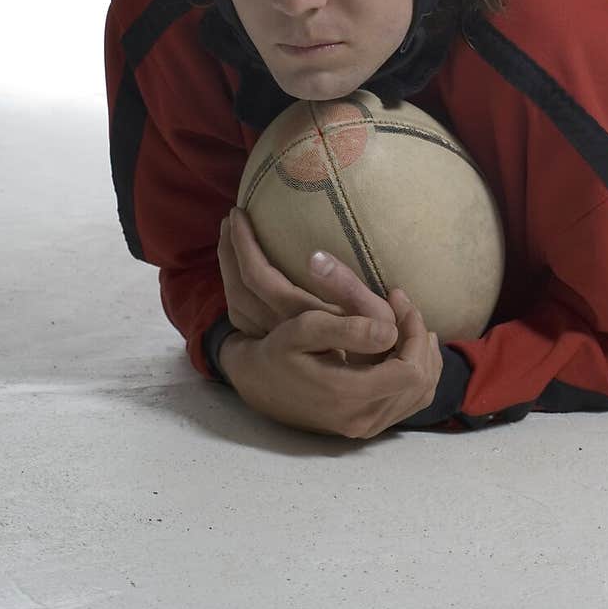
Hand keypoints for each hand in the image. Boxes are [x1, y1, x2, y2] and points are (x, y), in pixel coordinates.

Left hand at [217, 206, 395, 343]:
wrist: (374, 392)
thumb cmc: (379, 347)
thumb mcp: (371, 315)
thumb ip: (345, 285)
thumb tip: (314, 256)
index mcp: (297, 317)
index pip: (256, 276)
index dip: (242, 245)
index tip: (238, 215)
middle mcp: (278, 331)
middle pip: (237, 288)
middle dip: (229, 252)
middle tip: (229, 220)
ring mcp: (274, 342)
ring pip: (236, 304)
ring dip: (230, 270)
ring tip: (231, 240)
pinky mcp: (277, 348)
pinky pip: (243, 317)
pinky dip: (237, 290)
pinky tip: (244, 278)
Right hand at [219, 288, 442, 438]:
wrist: (259, 383)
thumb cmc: (280, 350)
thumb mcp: (305, 328)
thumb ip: (348, 329)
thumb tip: (390, 331)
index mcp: (348, 395)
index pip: (410, 371)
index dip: (414, 333)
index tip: (399, 300)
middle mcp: (362, 419)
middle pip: (421, 382)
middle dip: (420, 339)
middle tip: (404, 306)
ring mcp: (366, 426)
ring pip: (420, 393)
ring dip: (422, 354)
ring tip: (409, 322)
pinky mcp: (367, 425)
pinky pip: (409, 402)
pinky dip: (417, 372)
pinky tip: (405, 347)